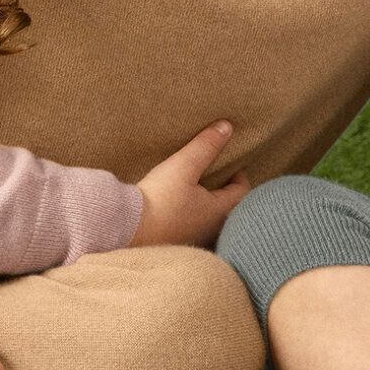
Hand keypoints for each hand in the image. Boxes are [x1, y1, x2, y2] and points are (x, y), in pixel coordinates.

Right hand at [128, 121, 249, 247]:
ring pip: (209, 218)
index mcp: (219, 211)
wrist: (127, 229)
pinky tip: (176, 205)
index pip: (242, 192)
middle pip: (228, 207)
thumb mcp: (184, 165)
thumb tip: (227, 127)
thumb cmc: (160, 198)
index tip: (230, 162)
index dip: (239, 174)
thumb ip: (206, 146)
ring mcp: (193, 238)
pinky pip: (191, 226)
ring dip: (206, 203)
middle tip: (216, 173)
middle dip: (224, 189)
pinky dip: (190, 214)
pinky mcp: (174, 242)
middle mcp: (211, 229)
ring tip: (195, 187)